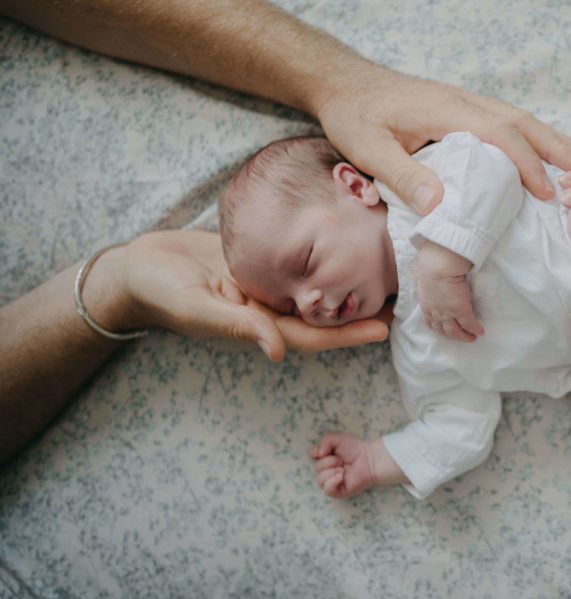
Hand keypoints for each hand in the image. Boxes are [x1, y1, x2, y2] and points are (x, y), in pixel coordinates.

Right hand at [120, 231, 388, 359]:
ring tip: (387, 272)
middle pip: (325, 312)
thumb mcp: (199, 308)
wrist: (138, 266)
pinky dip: (325, 260)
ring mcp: (267, 286)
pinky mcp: (260, 262)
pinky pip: (299, 264)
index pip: (314, 333)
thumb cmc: (162, 291)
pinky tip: (349, 246)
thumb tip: (275, 352)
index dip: (348, 333)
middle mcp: (270, 308)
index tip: (385, 328)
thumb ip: (238, 326)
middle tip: (404, 301)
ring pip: (316, 288)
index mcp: (259, 325)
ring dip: (349, 284)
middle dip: (361, 311)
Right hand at [309, 433, 378, 498]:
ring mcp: (333, 481)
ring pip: (319, 480)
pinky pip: (327, 490)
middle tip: (341, 460)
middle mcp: (328, 470)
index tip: (324, 451)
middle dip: (328, 462)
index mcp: (326, 457)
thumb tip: (318, 453)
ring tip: (342, 469)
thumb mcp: (337, 439)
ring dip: (330, 472)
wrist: (369, 458)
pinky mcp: (339, 491)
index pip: (312, 456)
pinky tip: (341, 477)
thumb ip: (324, 441)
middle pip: (316, 468)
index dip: (315, 453)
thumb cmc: (356, 448)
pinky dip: (332, 482)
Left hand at [315, 65, 570, 213]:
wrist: (342, 82)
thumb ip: (403, 176)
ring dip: (550, 140)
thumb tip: (441, 205)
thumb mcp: (369, 149)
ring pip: (518, 118)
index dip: (526, 163)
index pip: (500, 133)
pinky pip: (506, 120)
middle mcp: (463, 101)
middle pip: (522, 121)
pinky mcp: (461, 108)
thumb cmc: (354, 115)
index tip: (548, 192)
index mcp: (447, 109)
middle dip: (556, 147)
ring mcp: (464, 102)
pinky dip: (532, 137)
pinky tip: (544, 153)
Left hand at [416, 241, 483, 341]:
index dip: (438, 329)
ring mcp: (448, 314)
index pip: (431, 323)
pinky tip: (480, 331)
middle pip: (443, 331)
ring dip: (464, 337)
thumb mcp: (426, 282)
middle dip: (453, 336)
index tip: (445, 331)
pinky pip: (469, 324)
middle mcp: (435, 313)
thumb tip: (435, 287)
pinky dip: (475, 329)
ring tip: (472, 338)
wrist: (438, 266)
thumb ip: (430, 289)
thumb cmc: (432, 268)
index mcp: (426, 306)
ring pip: (455, 332)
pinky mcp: (461, 311)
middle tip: (461, 337)